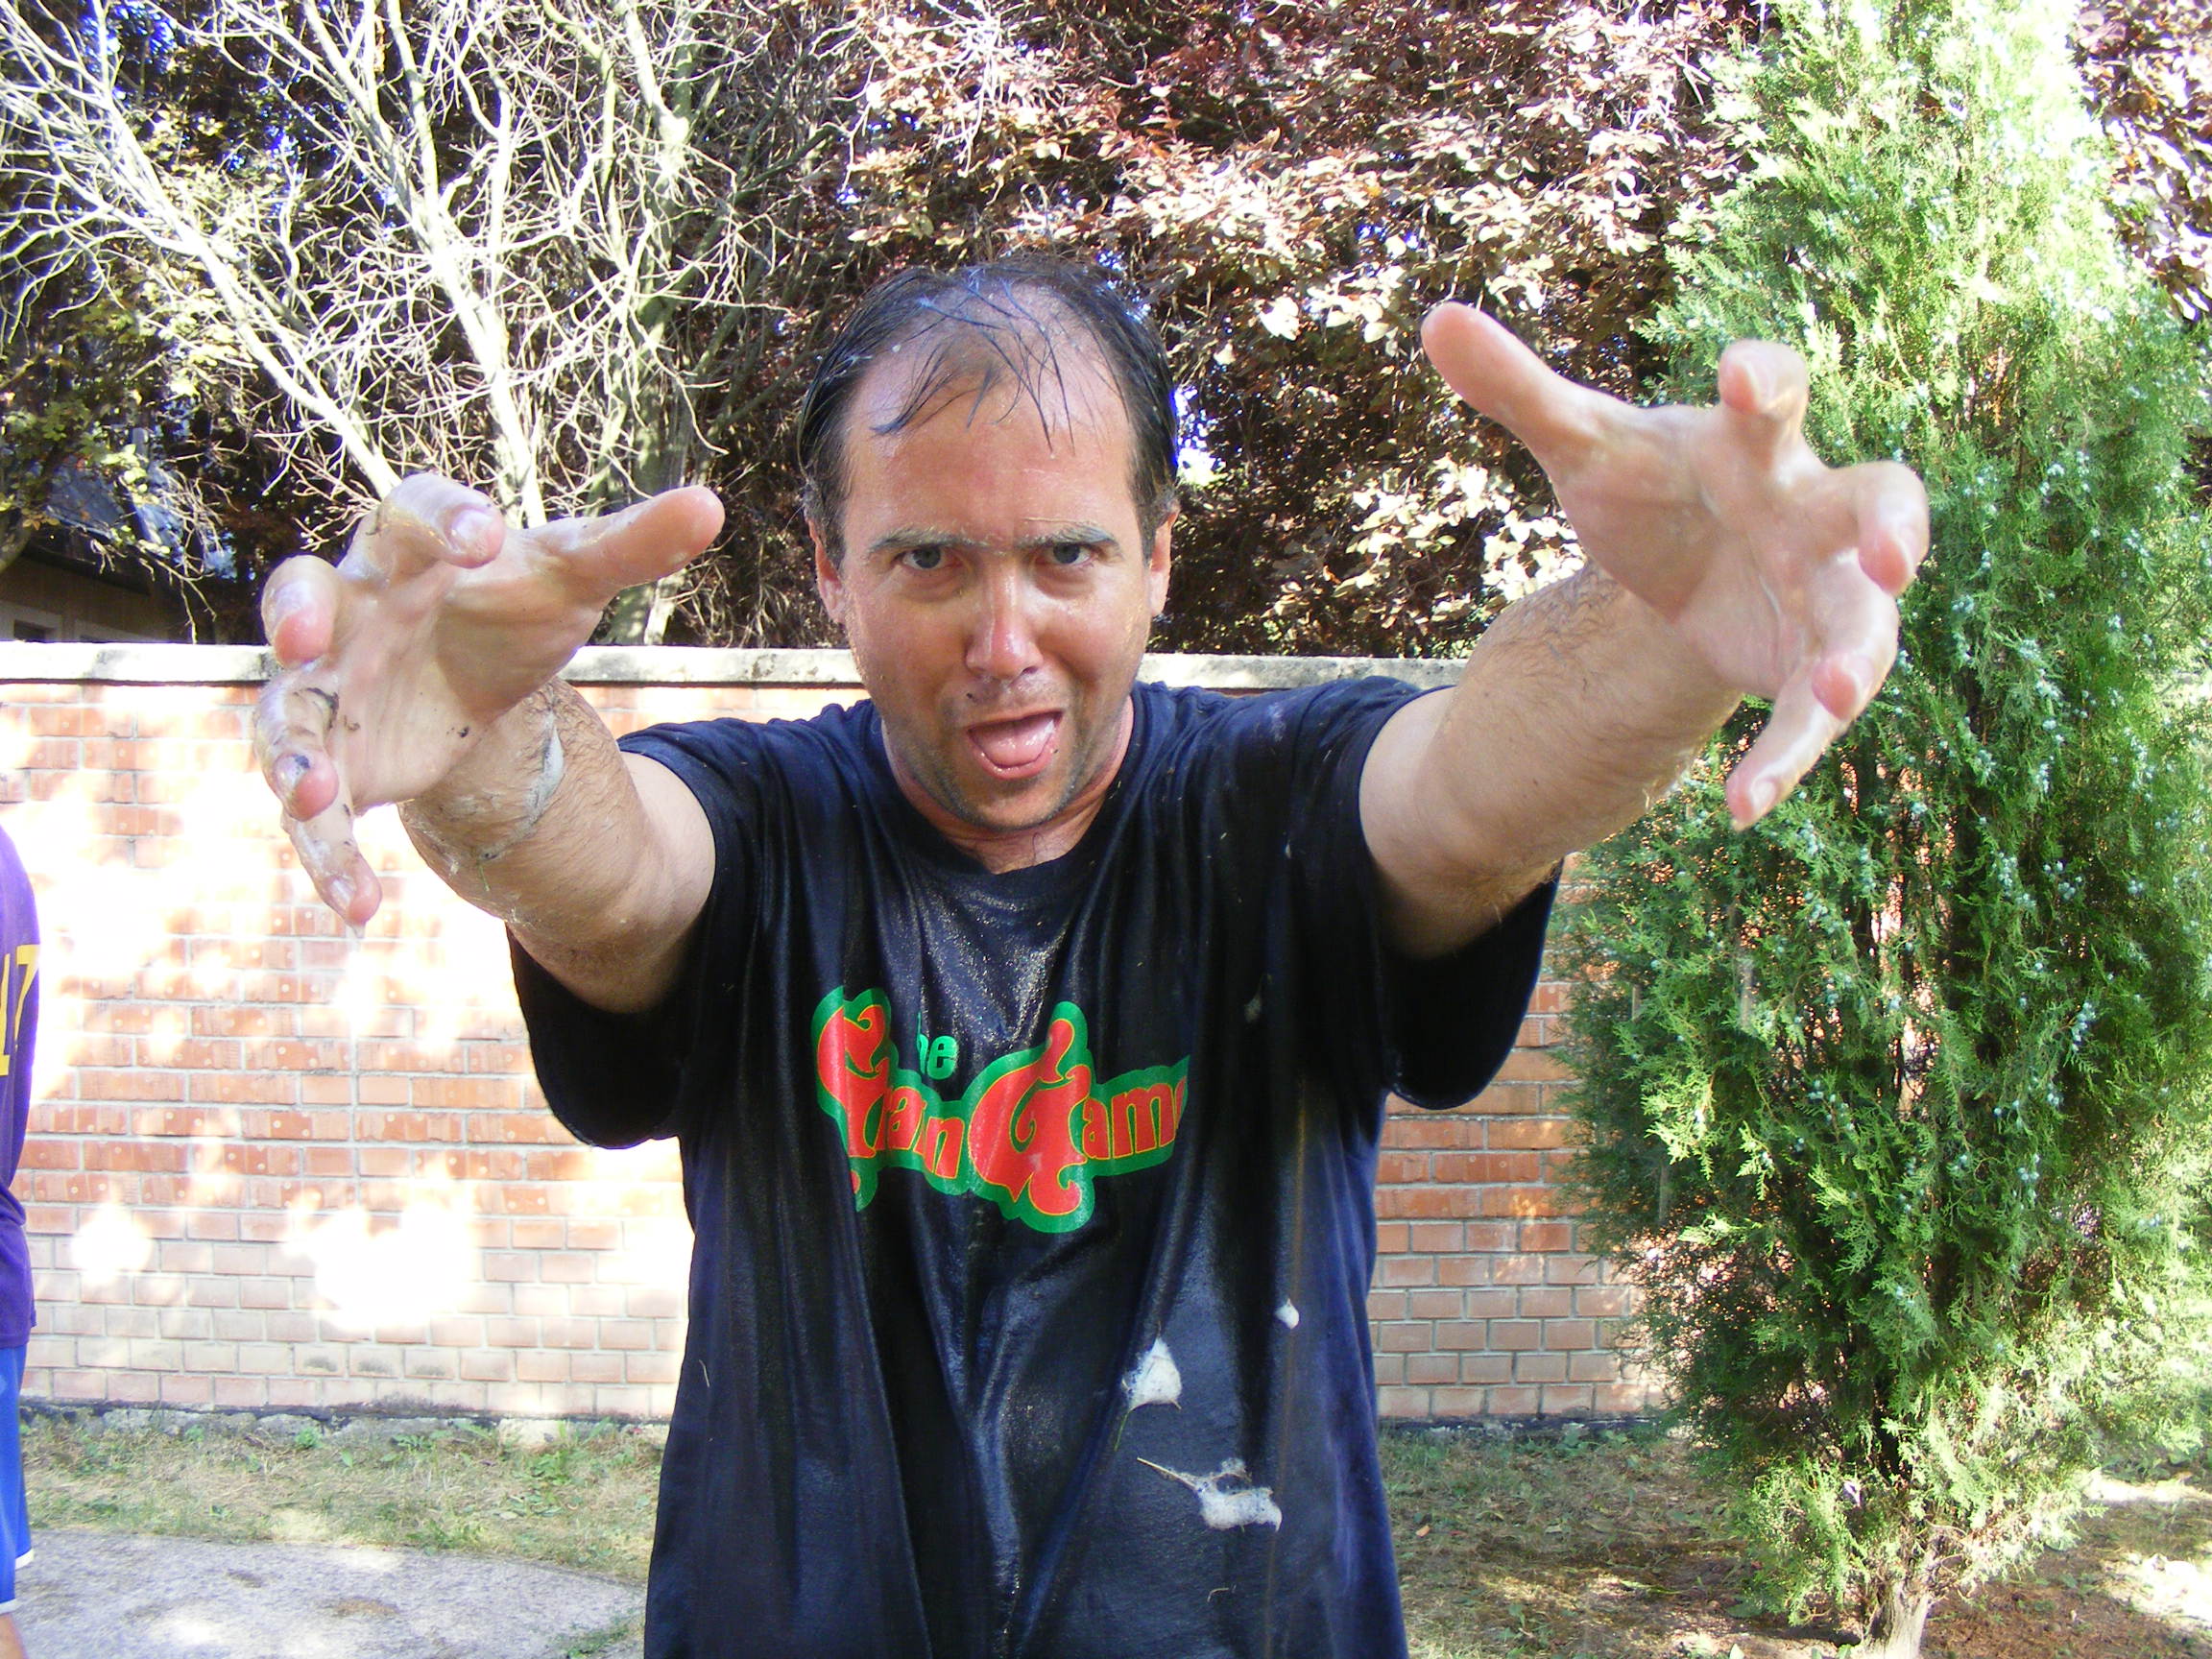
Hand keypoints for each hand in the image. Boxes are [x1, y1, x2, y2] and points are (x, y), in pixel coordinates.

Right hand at [255, 475, 723, 922]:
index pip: (410, 513)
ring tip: (314, 792)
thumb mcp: (571, 576)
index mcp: (411, 547)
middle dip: (294, 615)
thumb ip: (632, 543)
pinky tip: (358, 907)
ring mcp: (328, 688)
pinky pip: (313, 812)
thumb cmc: (510, 603)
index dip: (439, 520)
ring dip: (291, 755)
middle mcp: (348, 609)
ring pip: (287, 716)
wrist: (469, 675)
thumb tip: (711, 505)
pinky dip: (327, 858)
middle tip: (301, 636)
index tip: (482, 535)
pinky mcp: (332, 760)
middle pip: (299, 596)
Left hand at [1420, 303, 1927, 826]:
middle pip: (1882, 504)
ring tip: (1834, 699)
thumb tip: (1436, 319)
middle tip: (1892, 552)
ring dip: (1856, 662)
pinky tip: (1740, 810)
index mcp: (1756, 439)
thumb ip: (1521, 389)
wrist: (1685, 564)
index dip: (1768, 382)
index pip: (1779, 393)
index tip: (1745, 377)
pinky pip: (1812, 718)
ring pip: (1865, 626)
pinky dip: (1785, 763)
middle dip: (1893, 527)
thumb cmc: (1653, 486)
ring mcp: (1827, 592)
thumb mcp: (1583, 446)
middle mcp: (1814, 510)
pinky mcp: (1811, 665)